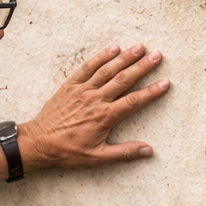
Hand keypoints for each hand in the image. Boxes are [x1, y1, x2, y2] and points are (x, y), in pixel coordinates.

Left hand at [19, 43, 168, 169]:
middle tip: (157, 56)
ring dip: (125, 57)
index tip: (165, 82)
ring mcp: (82, 90)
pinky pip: (88, 67)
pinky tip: (112, 48)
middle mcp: (95, 100)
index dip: (151, 91)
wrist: (39, 142)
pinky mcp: (70, 85)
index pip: (134, 101)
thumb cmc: (68, 152)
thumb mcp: (97, 158)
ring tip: (140, 47)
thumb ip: (124, 153)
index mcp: (105, 117)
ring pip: (107, 70)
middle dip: (142, 66)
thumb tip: (148, 151)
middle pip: (124, 79)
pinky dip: (101, 57)